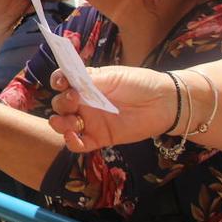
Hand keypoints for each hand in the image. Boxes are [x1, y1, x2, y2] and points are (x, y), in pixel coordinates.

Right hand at [48, 66, 176, 151]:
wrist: (164, 103)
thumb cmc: (140, 84)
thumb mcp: (114, 77)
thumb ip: (91, 80)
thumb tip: (69, 79)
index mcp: (86, 84)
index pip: (63, 82)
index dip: (57, 81)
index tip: (60, 82)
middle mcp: (84, 102)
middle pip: (60, 104)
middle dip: (61, 102)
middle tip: (74, 99)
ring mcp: (90, 121)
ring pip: (64, 125)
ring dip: (60, 124)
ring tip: (69, 122)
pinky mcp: (99, 138)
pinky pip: (79, 144)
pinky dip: (71, 142)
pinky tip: (73, 137)